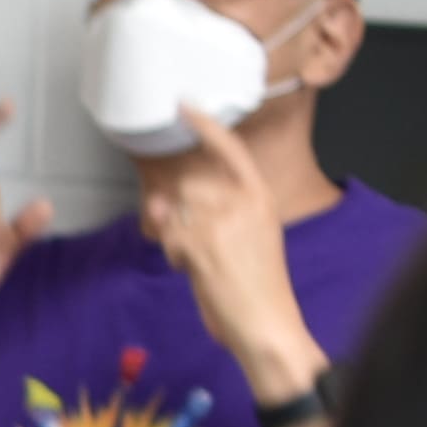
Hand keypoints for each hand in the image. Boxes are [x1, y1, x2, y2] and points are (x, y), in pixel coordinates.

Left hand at [143, 107, 327, 401]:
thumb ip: (208, 216)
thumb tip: (159, 205)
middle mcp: (242, 201)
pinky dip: (175, 256)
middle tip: (204, 248)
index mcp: (260, 196)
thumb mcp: (245, 238)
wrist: (267, 321)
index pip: (230, 149)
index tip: (184, 105)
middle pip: (186, 188)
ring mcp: (221, 219)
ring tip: (205, 262)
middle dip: (180, 217)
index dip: (205, 125)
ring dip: (176, 239)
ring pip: (173, 212)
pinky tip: (198, 272)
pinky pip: (168, 237)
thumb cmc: (256, 286)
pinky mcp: (202, 241)